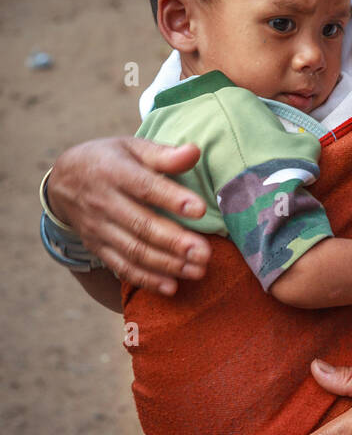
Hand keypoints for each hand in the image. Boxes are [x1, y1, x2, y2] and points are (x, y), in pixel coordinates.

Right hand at [47, 137, 211, 294]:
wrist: (64, 180)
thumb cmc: (110, 160)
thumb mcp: (132, 148)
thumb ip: (164, 154)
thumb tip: (195, 151)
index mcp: (115, 172)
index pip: (145, 187)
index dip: (172, 199)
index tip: (200, 210)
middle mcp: (104, 202)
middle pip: (141, 225)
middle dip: (175, 242)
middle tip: (205, 253)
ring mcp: (99, 228)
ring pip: (134, 250)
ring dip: (167, 264)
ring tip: (197, 271)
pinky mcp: (98, 247)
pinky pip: (122, 267)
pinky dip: (146, 279)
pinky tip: (171, 286)